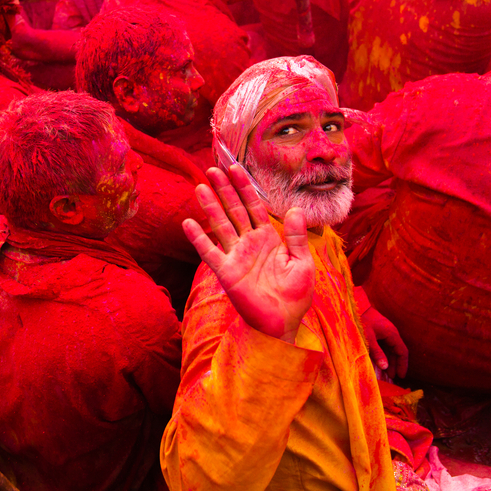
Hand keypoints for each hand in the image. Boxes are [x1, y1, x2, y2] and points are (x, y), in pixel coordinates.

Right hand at [182, 165, 314, 343]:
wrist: (283, 322)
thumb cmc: (295, 294)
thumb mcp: (302, 262)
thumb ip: (297, 237)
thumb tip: (296, 209)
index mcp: (268, 238)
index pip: (254, 206)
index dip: (245, 188)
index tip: (236, 168)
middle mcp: (249, 243)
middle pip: (234, 210)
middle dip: (225, 190)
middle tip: (213, 169)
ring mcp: (236, 256)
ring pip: (221, 226)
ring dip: (210, 207)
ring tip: (200, 188)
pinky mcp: (226, 272)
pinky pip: (210, 253)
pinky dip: (199, 239)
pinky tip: (188, 224)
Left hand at [355, 287, 407, 378]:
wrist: (356, 307)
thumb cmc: (362, 321)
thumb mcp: (369, 338)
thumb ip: (377, 353)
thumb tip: (386, 367)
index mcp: (392, 334)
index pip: (402, 351)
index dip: (402, 365)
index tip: (401, 376)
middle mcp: (391, 334)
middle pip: (397, 352)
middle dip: (395, 365)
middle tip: (392, 378)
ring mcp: (385, 333)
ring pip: (390, 350)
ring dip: (389, 362)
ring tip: (386, 374)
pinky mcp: (378, 333)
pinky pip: (384, 347)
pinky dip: (383, 356)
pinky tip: (379, 363)